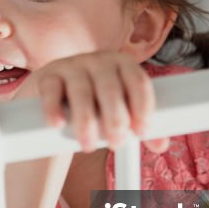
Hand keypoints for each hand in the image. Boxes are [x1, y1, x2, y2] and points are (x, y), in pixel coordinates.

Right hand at [15, 51, 169, 153]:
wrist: (56, 95)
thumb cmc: (95, 104)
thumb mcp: (118, 110)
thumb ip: (138, 126)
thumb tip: (160, 144)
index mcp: (123, 65)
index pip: (138, 81)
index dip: (143, 106)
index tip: (141, 132)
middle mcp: (99, 61)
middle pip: (110, 88)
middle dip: (115, 118)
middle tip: (116, 143)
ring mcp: (71, 66)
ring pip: (81, 91)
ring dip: (86, 121)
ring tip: (87, 146)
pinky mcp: (48, 76)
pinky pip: (51, 89)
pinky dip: (53, 108)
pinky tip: (58, 125)